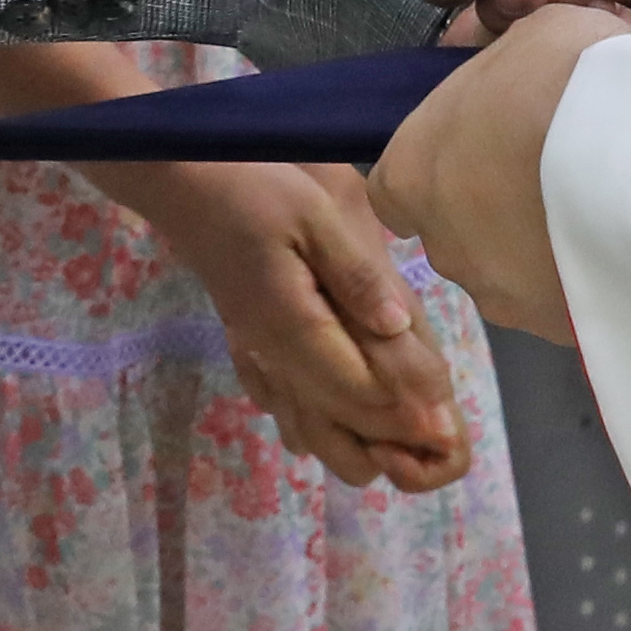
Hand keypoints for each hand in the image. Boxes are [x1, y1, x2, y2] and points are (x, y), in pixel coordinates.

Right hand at [87, 152, 468, 490]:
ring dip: (353, 442)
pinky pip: (282, 407)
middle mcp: (273, 355)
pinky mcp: (249, 348)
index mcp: (293, 326)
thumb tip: (397, 328)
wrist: (183, 186)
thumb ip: (356, 273)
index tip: (447, 428)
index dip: (405, 411)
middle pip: (336, 421)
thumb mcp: (315, 215)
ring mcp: (257, 356)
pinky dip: (316, 427)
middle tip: (438, 444)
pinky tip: (341, 428)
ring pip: (305, 426)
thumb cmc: (254, 190)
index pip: (358, 388)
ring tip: (399, 444)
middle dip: (388, 439)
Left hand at [371, 5, 630, 342]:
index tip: (484, 145)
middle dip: (500, 205)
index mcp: (410, 174)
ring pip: (515, 271)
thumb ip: (513, 54)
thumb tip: (521, 59)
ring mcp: (504, 298)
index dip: (438, 166)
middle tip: (558, 163)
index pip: (394, 187)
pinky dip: (592, 273)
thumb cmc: (570, 85)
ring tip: (608, 202)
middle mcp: (443, 247)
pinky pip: (570, 297)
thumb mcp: (536, 32)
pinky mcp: (563, 332)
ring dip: (547, 242)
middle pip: (458, 230)